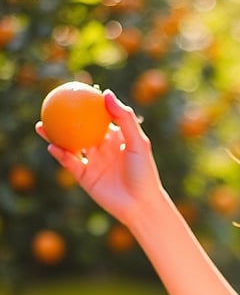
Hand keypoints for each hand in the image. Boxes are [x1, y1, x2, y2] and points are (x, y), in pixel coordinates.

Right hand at [36, 89, 164, 228]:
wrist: (140, 205)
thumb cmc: (144, 172)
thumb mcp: (138, 142)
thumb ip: (124, 118)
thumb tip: (106, 94)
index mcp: (115, 137)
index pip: (99, 116)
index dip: (88, 103)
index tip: (76, 89)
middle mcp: (101, 148)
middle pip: (79, 128)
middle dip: (64, 118)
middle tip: (50, 105)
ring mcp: (92, 162)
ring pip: (69, 145)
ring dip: (54, 135)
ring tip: (41, 125)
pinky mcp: (85, 177)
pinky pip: (69, 163)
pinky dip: (60, 154)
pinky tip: (53, 147)